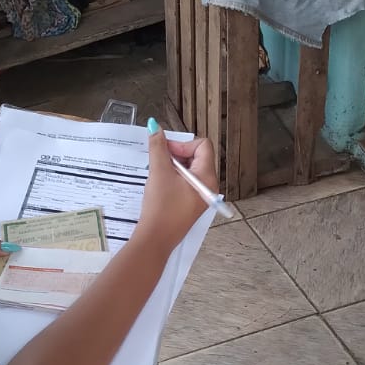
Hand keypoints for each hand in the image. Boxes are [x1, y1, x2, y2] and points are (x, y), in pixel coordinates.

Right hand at [134, 122, 216, 253]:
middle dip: (177, 155)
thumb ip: (158, 147)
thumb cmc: (161, 207)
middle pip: (197, 156)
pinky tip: (161, 185)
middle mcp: (209, 185)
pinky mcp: (191, 204)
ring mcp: (201, 195)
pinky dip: (173, 178)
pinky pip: (186, 182)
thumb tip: (155, 126)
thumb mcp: (159, 172)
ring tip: (159, 175)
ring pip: (190, 169)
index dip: (183, 144)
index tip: (166, 152)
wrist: (156, 238)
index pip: (203, 146)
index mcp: (207, 177)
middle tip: (159, 161)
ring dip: (173, 166)